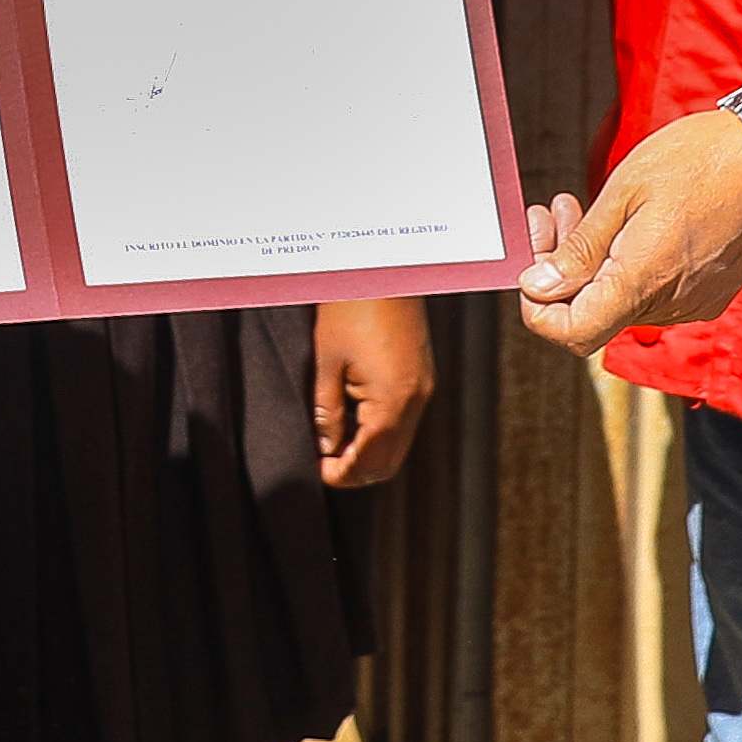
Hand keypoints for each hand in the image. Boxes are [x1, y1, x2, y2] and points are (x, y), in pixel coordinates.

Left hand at [312, 298, 436, 485]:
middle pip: (390, 462)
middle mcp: (416, 400)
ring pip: (398, 443)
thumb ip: (327, 412)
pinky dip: (380, 431)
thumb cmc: (352, 308)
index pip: (371, 461)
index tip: (317, 470)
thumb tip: (325, 446)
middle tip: (324, 462)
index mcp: (393, 400)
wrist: (386, 267)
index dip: (342, 474)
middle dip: (357, 470)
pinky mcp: (422, 377)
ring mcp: (424, 388)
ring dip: (369, 451)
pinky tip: (354, 419)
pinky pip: (404, 420)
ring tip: (335, 440)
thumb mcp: (328, 363)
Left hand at [515, 113, 741, 353]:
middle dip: (560, 270)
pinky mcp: (709, 294)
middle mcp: (670, 304)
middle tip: (553, 213)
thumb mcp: (625, 191)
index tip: (531, 267)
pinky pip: (652, 295)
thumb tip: (539, 288)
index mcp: (644, 279)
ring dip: (593, 264)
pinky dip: (626, 267)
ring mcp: (693, 302)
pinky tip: (625, 224)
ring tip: (583, 207)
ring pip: (620, 303)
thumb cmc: (701, 161)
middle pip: (592, 314)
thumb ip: (581, 248)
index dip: (539, 310)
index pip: (572, 334)